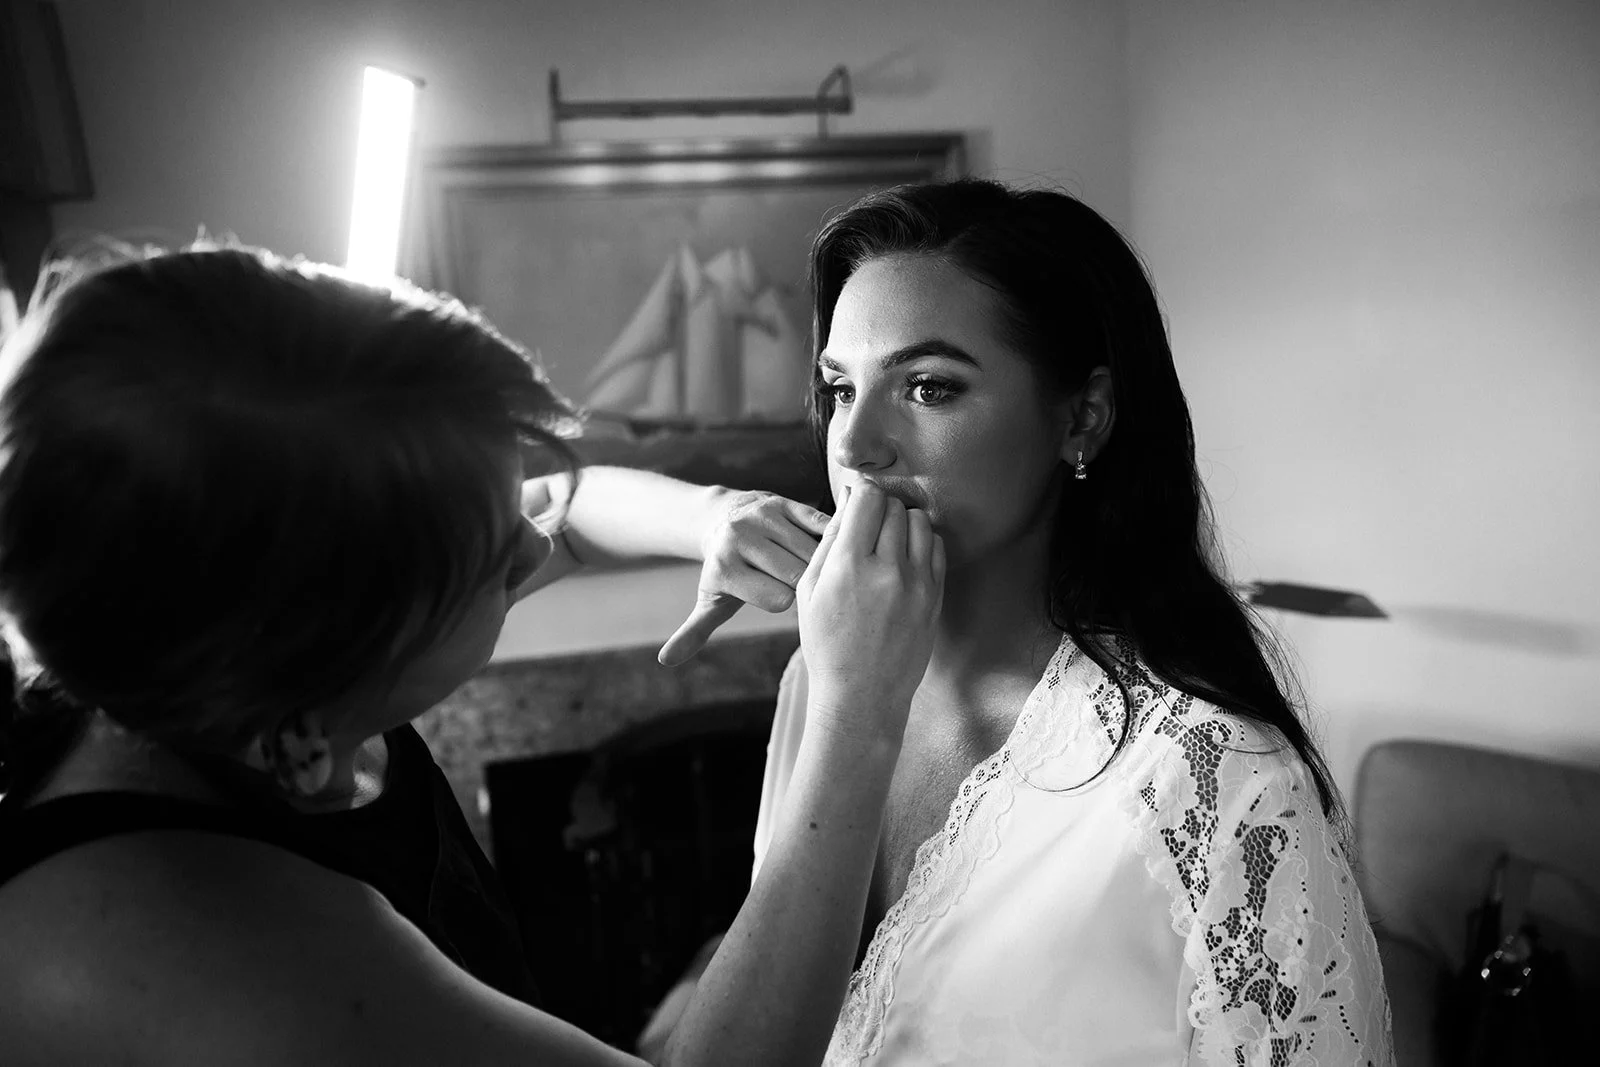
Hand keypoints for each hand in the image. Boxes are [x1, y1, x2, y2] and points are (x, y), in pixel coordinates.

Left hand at [658, 489, 830, 666]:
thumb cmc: (726, 572)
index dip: (785, 604)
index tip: (781, 599)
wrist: (724, 521)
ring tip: (814, 570)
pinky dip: (829, 540)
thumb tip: (665, 660)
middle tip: (804, 586)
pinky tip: (828, 550)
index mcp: (724, 568)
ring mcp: (762, 517)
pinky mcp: (781, 502)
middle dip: (806, 585)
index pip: (778, 600)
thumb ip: (693, 632)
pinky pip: (819, 525)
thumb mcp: (710, 602)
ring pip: (811, 551)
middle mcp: (740, 538)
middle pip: (797, 575)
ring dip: (821, 564)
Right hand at [796, 482, 944, 745]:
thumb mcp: (810, 591)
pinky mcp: (935, 597)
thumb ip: (829, 542)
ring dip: (904, 523)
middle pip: (894, 507)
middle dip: (880, 510)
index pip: (867, 499)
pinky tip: (906, 559)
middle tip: (870, 528)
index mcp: (848, 566)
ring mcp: (916, 584)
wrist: (862, 693)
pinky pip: (936, 547)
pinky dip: (922, 543)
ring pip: (919, 522)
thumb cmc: (827, 643)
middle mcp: (886, 570)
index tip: (858, 504)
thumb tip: (849, 501)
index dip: (861, 495)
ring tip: (889, 542)